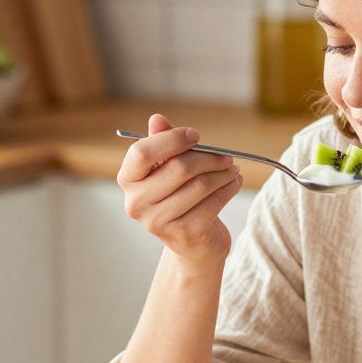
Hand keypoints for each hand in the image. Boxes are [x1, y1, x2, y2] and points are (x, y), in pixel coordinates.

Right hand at [117, 113, 242, 265]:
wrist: (192, 243)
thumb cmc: (178, 198)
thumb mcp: (167, 170)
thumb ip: (162, 144)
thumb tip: (157, 119)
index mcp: (128, 180)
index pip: (142, 152)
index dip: (172, 140)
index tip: (196, 136)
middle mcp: (137, 203)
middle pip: (179, 168)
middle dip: (209, 158)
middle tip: (226, 156)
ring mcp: (158, 221)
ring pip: (200, 185)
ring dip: (223, 173)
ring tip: (232, 169)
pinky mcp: (184, 233)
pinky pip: (214, 202)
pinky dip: (229, 188)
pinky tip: (234, 183)